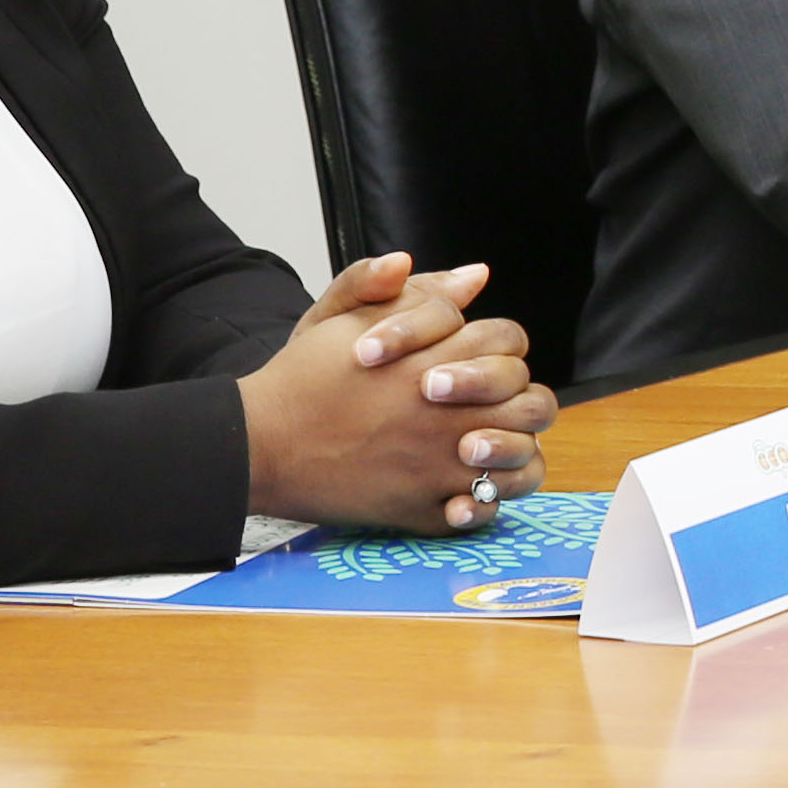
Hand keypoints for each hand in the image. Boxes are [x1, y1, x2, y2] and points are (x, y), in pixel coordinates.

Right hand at [243, 255, 554, 533]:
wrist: (257, 443)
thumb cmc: (302, 378)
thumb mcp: (346, 316)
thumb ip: (414, 294)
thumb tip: (474, 275)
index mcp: (438, 363)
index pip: (509, 344)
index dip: (499, 346)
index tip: (474, 355)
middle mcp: (449, 417)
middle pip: (531, 403)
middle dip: (519, 397)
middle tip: (490, 403)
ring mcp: (439, 468)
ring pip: (518, 462)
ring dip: (515, 451)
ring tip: (486, 444)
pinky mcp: (420, 511)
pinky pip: (482, 512)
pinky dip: (484, 502)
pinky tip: (465, 489)